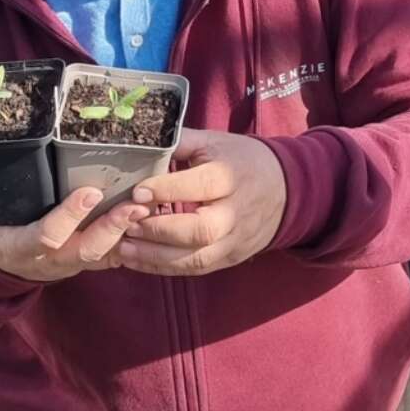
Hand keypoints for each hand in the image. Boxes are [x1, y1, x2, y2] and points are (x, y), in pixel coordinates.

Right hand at [0, 175, 148, 282]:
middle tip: (135, 203)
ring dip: (126, 232)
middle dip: (111, 227)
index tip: (90, 192)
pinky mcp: (81, 262)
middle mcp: (48, 260)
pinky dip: (129, 240)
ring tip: (147, 206)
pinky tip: (147, 219)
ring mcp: (67, 264)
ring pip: (102, 255)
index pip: (47, 236)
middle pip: (85, 250)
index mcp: (20, 246)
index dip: (69, 217)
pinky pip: (109, 257)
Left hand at [118, 129, 286, 275]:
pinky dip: (163, 268)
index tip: (136, 191)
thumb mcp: (214, 142)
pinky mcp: (230, 258)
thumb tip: (140, 141)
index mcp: (232, 176)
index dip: (167, 190)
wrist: (286, 190)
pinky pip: (196, 269)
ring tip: (123, 248)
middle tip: (126, 224)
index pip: (200, 185)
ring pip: (197, 258)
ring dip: (155, 256)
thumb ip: (179, 143)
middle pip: (200, 230)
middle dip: (158, 230)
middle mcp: (236, 213)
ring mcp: (235, 240)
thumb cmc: (241, 161)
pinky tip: (137, 260)